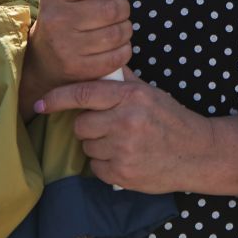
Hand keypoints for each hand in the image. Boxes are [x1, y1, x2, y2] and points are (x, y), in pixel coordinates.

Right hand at [20, 0, 136, 110]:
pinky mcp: (77, 69)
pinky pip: (118, 56)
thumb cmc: (67, 18)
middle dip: (122, 9)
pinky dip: (123, 50)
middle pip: (112, 9)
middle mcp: (56, 19)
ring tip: (113, 29)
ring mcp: (65, 46)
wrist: (44, 60)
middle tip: (115, 12)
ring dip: (124, 30)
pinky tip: (112, 47)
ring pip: (118, 33)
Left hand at [37, 70, 237, 193]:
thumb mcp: (150, 93)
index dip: (57, 98)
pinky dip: (106, 164)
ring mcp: (124, 149)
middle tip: (109, 127)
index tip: (40, 103)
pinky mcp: (122, 173)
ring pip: (87, 147)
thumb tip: (99, 64)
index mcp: (131, 96)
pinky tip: (126, 158)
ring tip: (123, 143)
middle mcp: (126, 121)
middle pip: (81, 125)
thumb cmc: (171, 119)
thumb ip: (122, 80)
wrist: (196, 152)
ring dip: (98, 146)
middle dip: (89, 126)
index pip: (83, 94)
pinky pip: (96, 167)